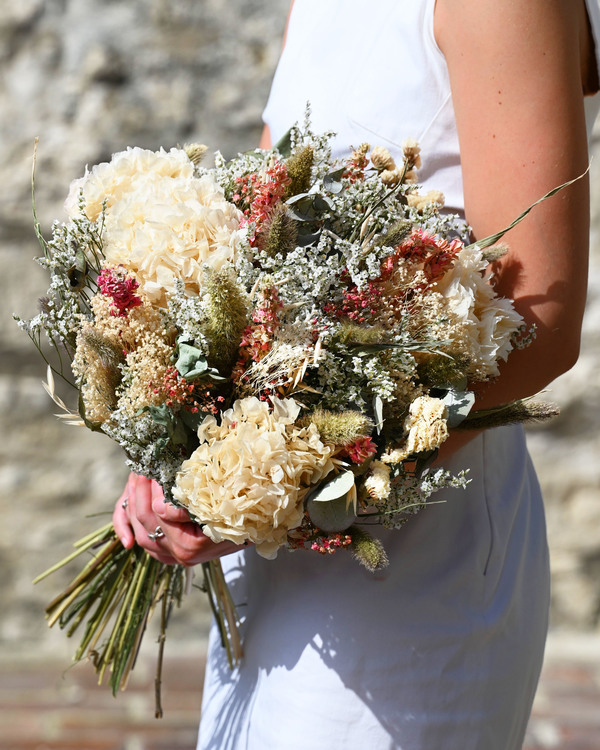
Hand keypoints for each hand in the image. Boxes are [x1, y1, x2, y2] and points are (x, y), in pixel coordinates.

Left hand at [112, 473, 240, 565]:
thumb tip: (162, 506)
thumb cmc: (243, 509)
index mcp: (191, 545)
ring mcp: (175, 557)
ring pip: (141, 533)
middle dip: (140, 491)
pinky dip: (136, 524)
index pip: (159, 513)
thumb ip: (192, 503)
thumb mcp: (222, 500)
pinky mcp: (171, 555)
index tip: (155, 465)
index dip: (153, 486)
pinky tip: (137, 502)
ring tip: (138, 479)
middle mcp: (181, 555)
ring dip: (135, 504)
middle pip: (145, 523)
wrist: (257, 528)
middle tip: (142, 468)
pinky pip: (146, 541)